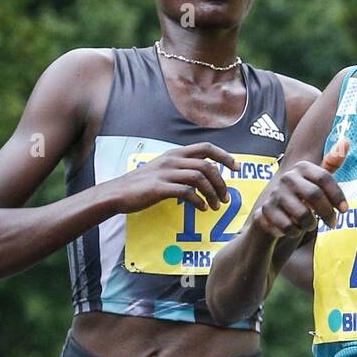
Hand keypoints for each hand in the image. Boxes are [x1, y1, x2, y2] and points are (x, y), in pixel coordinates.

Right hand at [110, 142, 237, 214]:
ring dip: (212, 194)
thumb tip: (202, 177)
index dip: (224, 156)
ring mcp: (166, 173)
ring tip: (216, 207)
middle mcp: (172, 160)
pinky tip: (201, 209)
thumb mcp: (163, 170)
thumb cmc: (142, 184)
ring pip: (200, 178)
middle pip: (207, 166)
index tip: (237, 168)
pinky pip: (187, 193)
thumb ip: (181, 170)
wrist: (118, 193)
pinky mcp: (160, 188)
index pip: (206, 147)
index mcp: (175, 154)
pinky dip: (198, 201)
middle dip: (221, 183)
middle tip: (226, 198)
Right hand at [250, 136, 348, 241]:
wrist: (273, 212)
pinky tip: (295, 228)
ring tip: (311, 225)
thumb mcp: (317, 180)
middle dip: (327, 212)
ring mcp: (276, 193)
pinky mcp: (266, 210)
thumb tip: (346, 141)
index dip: (337, 195)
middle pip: (314, 195)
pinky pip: (288, 226)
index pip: (324, 178)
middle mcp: (288, 177)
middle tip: (333, 223)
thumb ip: (331, 163)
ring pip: (302, 214)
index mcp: (302, 167)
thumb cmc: (302, 195)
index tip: (345, 210)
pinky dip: (295, 232)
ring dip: (310, 224)